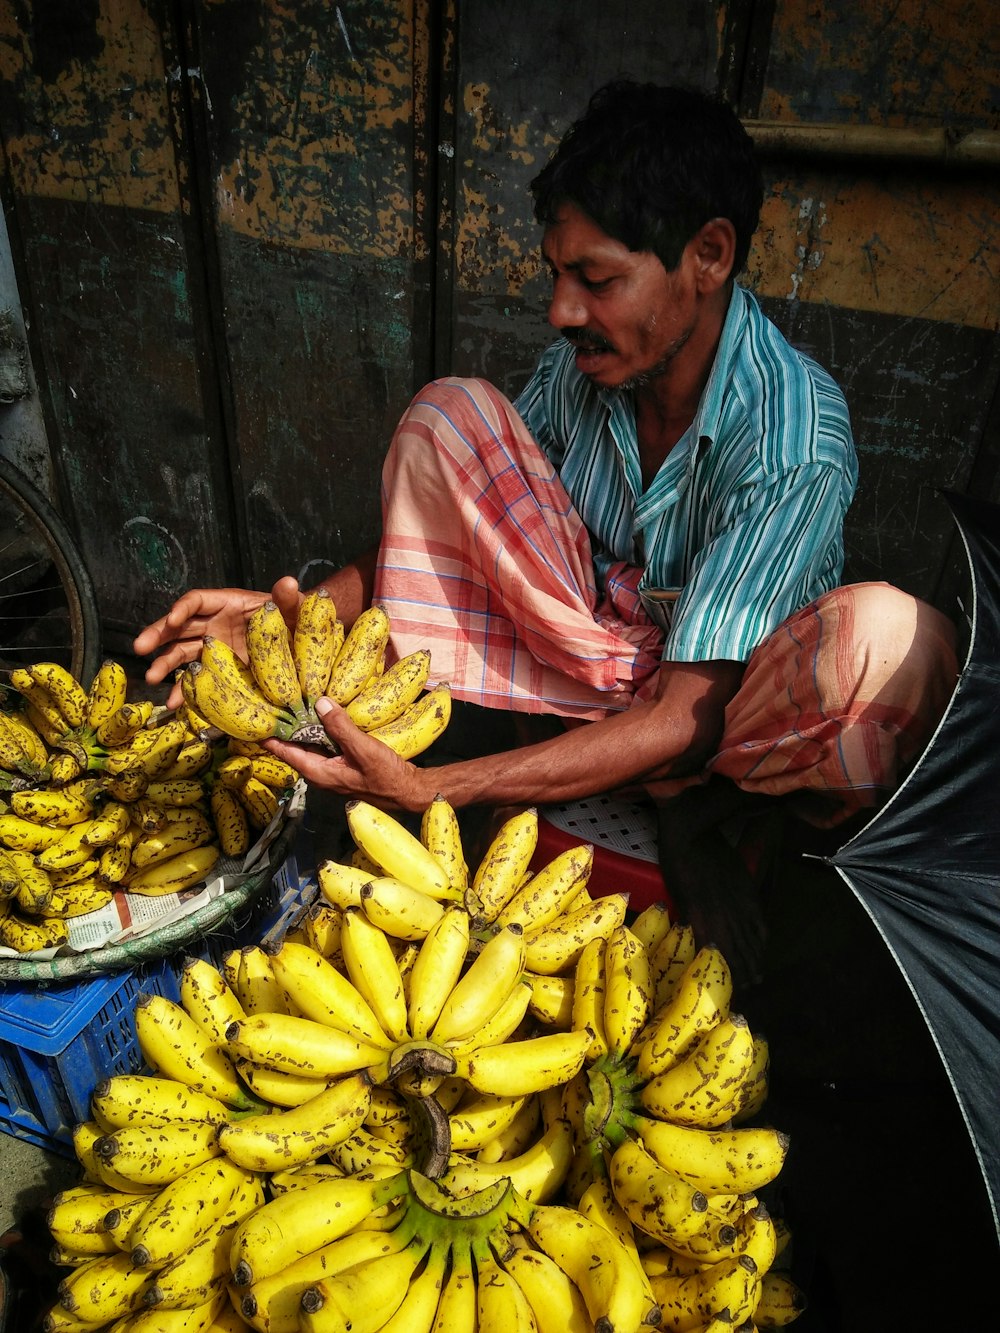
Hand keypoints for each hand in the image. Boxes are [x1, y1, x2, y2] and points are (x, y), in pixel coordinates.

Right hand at [132, 575, 302, 704]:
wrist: (302, 647)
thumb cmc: (296, 621)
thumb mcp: (296, 610)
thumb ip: (289, 599)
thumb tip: (288, 581)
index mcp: (228, 604)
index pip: (198, 601)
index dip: (183, 609)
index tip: (172, 620)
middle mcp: (214, 624)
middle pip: (179, 626)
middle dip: (158, 635)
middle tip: (140, 648)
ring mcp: (213, 648)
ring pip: (181, 653)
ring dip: (164, 664)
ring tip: (151, 679)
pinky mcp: (218, 670)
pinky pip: (197, 678)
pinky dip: (185, 690)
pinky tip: (174, 704)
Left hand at [265, 696, 432, 811]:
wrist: (409, 791)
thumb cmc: (386, 776)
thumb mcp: (363, 749)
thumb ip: (341, 727)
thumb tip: (320, 703)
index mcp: (319, 772)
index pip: (285, 752)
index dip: (269, 736)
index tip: (256, 719)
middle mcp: (321, 772)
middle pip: (295, 748)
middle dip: (285, 727)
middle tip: (274, 702)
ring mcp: (333, 769)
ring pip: (311, 745)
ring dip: (304, 727)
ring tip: (294, 703)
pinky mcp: (344, 764)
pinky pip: (325, 745)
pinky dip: (321, 730)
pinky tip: (324, 715)